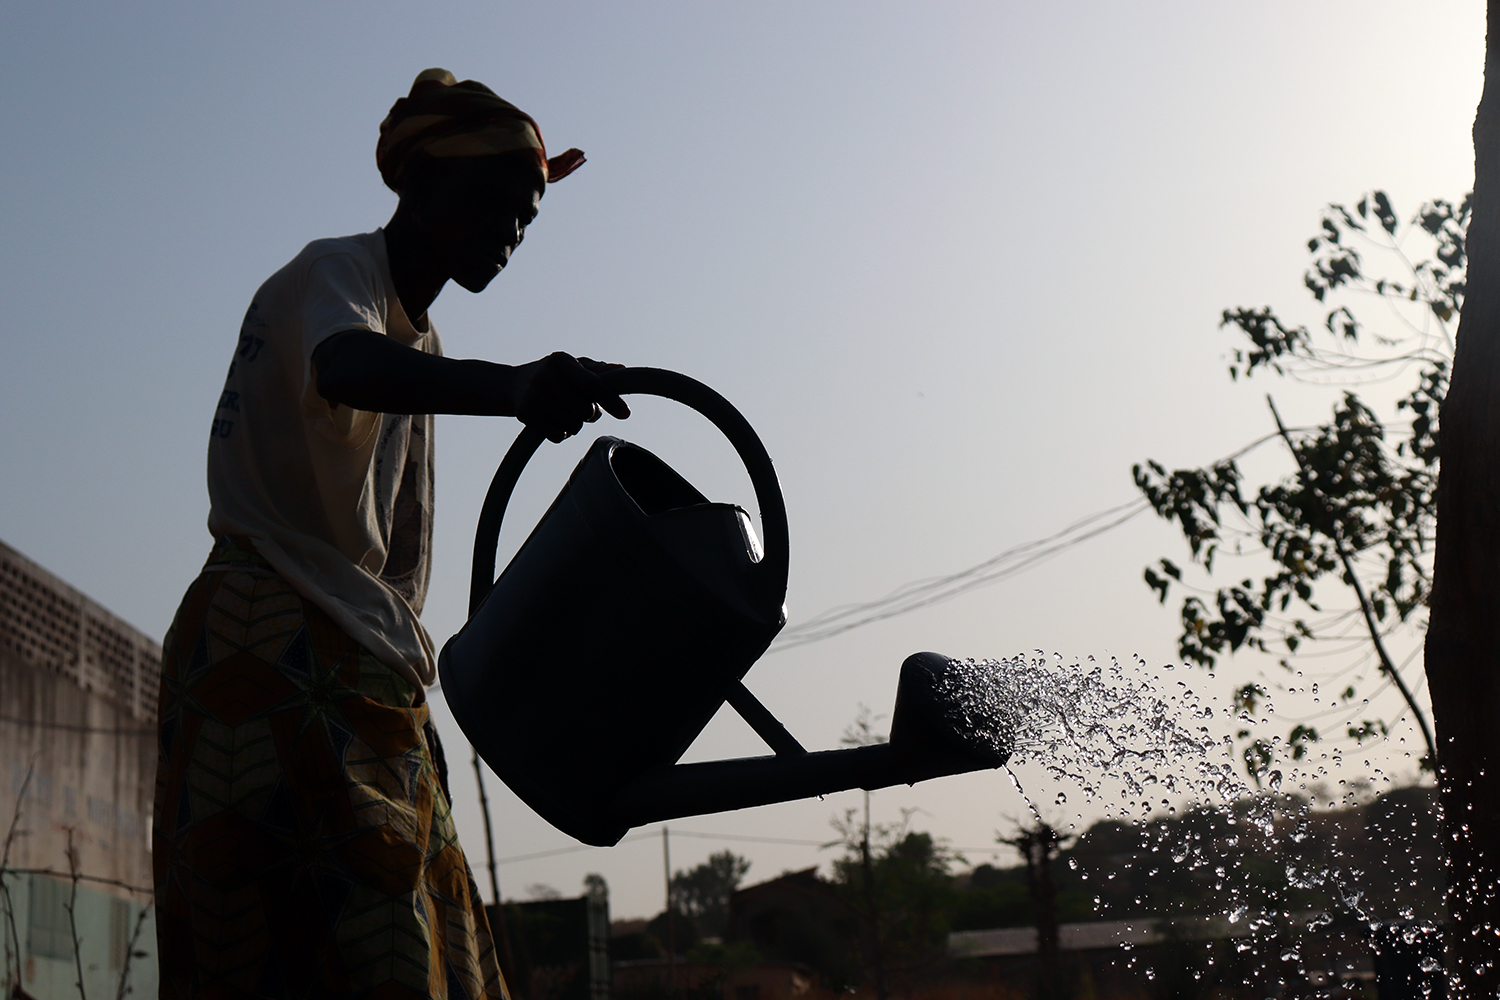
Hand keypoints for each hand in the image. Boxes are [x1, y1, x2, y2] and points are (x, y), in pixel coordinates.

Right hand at [511, 352, 629, 441]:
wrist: (512, 385)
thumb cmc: (552, 373)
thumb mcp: (572, 365)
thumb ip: (597, 370)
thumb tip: (622, 369)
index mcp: (561, 362)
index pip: (592, 384)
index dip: (611, 400)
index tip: (625, 413)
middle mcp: (546, 377)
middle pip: (585, 411)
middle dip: (589, 413)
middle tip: (581, 406)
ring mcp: (534, 397)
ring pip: (573, 426)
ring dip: (574, 424)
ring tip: (564, 411)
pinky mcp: (525, 415)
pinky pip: (558, 436)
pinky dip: (561, 433)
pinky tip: (553, 420)